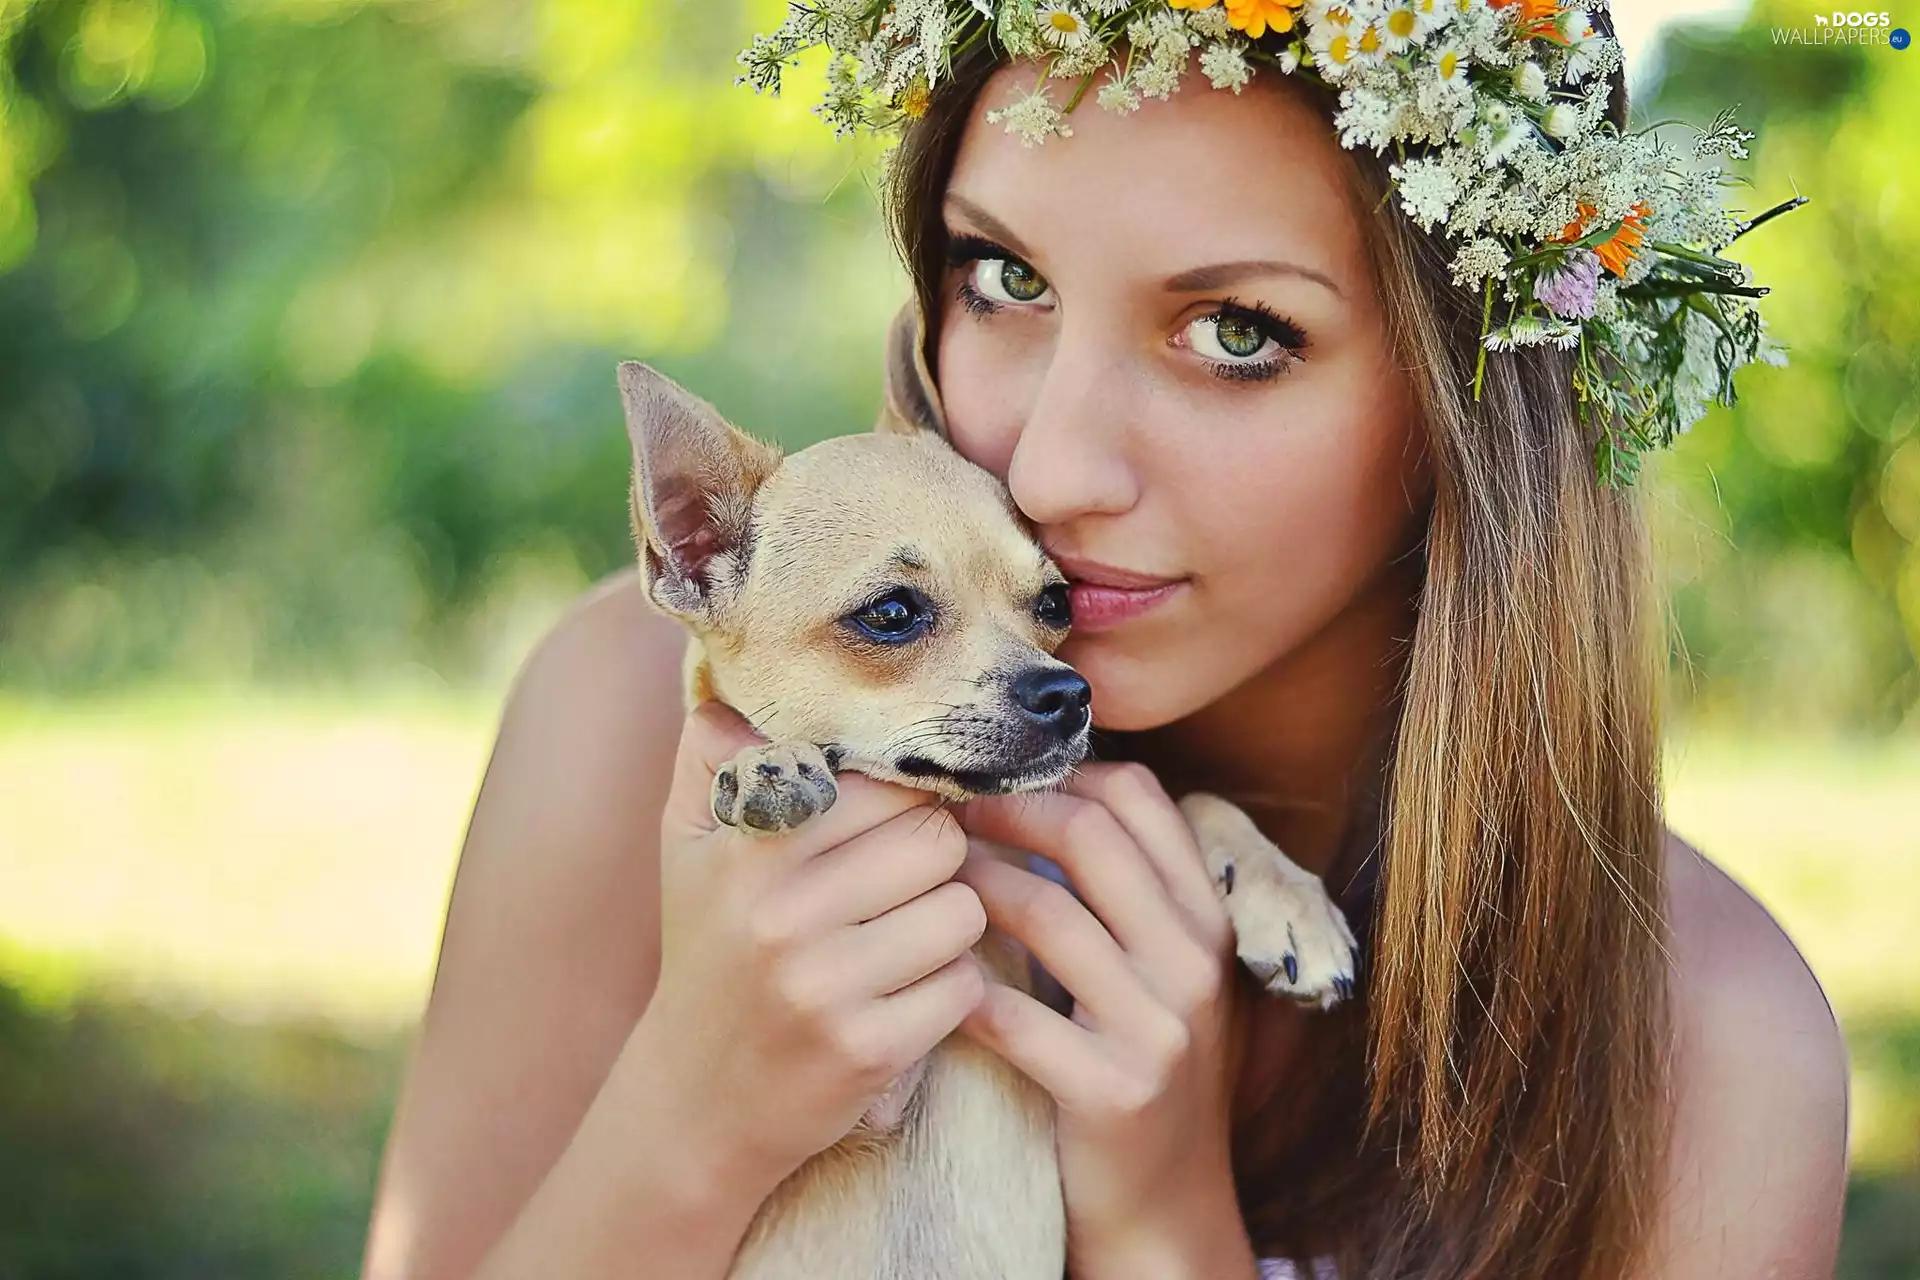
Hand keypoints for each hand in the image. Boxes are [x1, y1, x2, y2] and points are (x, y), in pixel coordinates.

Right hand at [634, 702, 988, 1185]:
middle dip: (935, 860)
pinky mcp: (866, 1051)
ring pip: (963, 910)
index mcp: (748, 847)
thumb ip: (711, 749)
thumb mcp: (686, 844)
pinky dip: (948, 990)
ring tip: (900, 939)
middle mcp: (781, 913)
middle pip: (938, 841)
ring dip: (948, 924)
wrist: (696, 1102)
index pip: (887, 783)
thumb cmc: (709, 950)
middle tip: (901, 884)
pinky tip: (903, 995)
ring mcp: (824, 986)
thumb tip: (736, 669)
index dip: (905, 798)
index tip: (892, 822)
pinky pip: (963, 987)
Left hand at [952, 763, 1257, 1271]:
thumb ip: (1127, 895)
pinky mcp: (1111, 1092)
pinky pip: (1013, 1018)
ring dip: (972, 887)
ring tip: (925, 883)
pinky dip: (960, 987)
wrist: (1167, 1205)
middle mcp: (1193, 963)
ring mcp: (1157, 1029)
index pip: (1142, 797)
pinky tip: (929, 973)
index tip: (998, 779)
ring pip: (1046, 915)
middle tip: (945, 815)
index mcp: (1208, 920)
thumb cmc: (1144, 1066)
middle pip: (1090, 836)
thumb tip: (1041, 795)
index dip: (1060, 772)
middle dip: (1005, 810)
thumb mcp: (1165, 973)